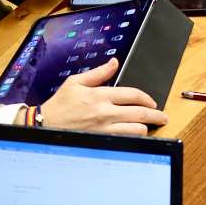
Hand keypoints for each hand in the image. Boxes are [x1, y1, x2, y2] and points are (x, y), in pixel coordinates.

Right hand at [41, 58, 166, 134]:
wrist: (43, 126)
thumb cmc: (59, 105)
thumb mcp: (76, 82)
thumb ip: (98, 73)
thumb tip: (114, 62)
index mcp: (100, 96)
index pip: (133, 95)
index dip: (147, 98)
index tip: (152, 102)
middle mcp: (105, 112)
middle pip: (140, 113)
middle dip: (156, 115)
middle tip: (163, 117)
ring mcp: (104, 129)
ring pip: (136, 129)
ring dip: (145, 128)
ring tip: (149, 127)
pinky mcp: (100, 142)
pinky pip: (124, 142)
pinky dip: (133, 139)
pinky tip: (135, 138)